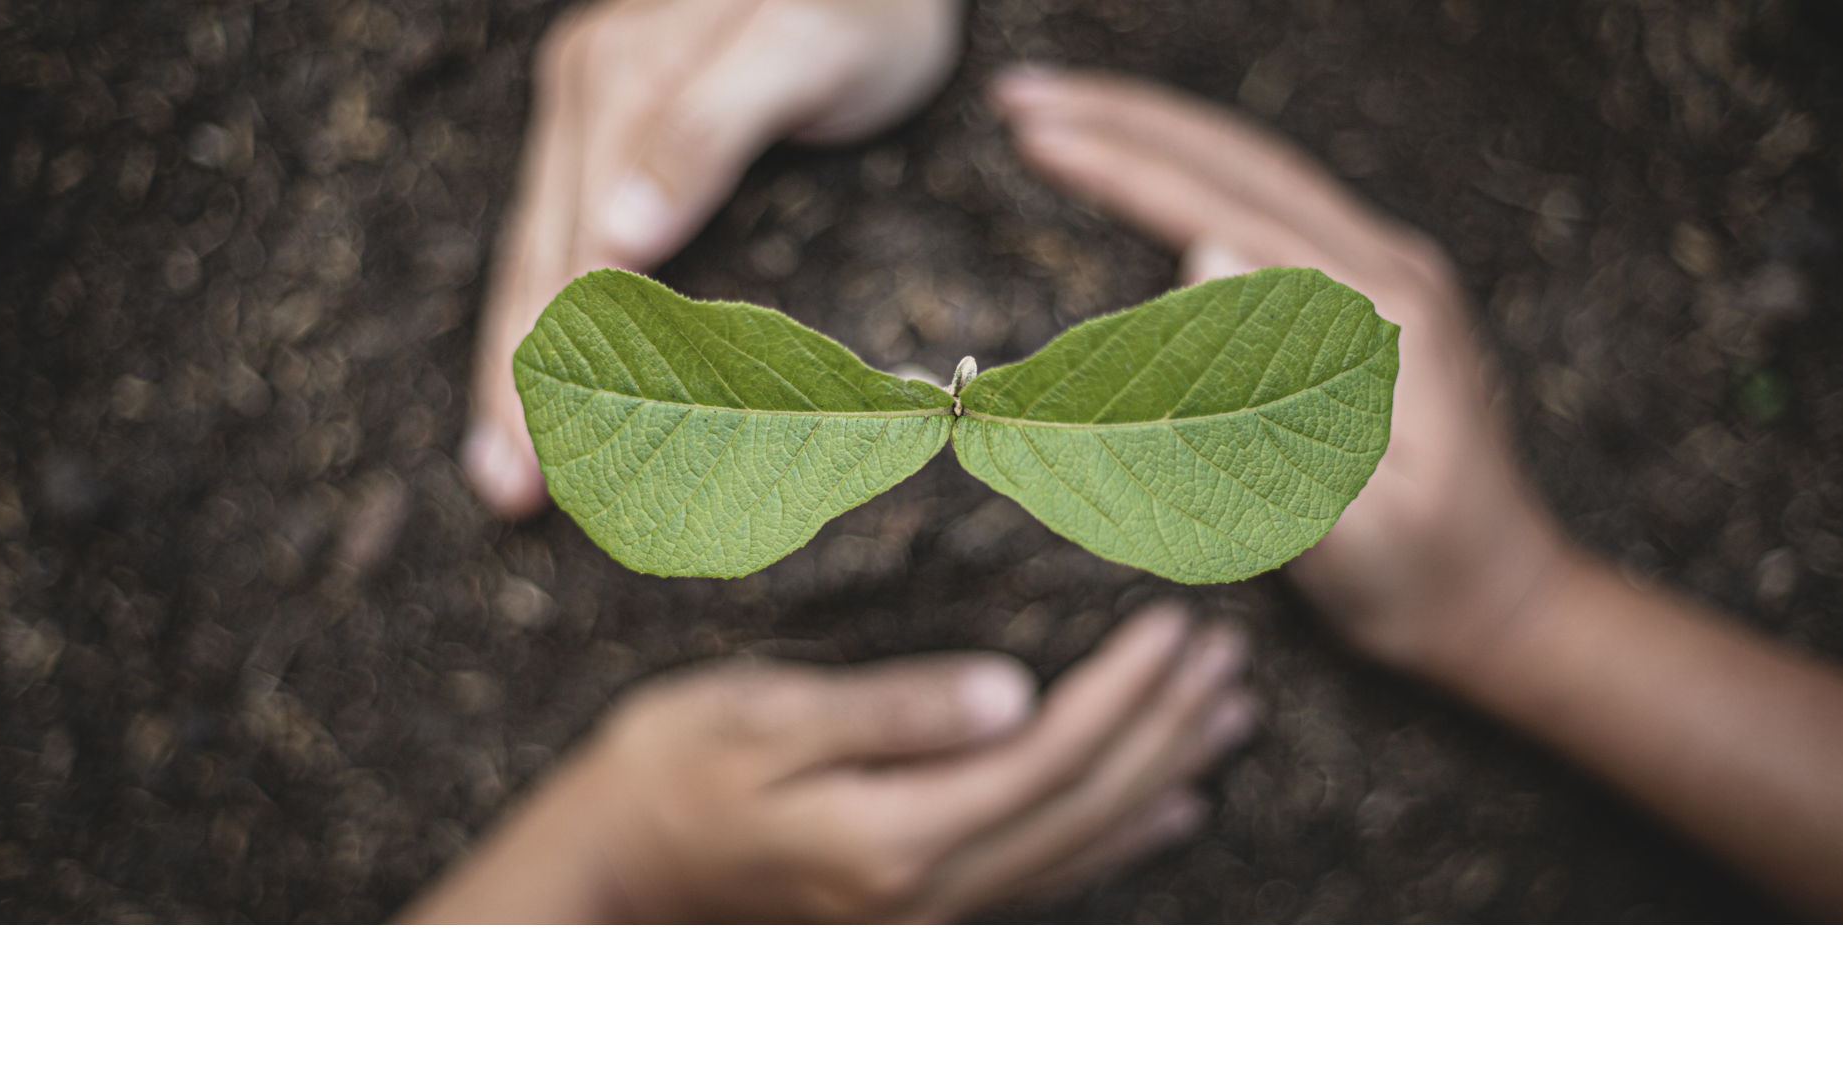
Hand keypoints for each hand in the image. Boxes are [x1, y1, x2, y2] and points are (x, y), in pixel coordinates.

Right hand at [401, 604, 1255, 921]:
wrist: (612, 873)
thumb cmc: (670, 773)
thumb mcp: (762, 722)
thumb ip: (891, 712)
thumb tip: (1014, 693)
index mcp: (899, 830)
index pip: (1052, 753)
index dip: (1126, 690)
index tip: (1180, 623)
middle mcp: (933, 886)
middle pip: (1087, 803)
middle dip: (1168, 726)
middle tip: (1231, 657)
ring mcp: (932, 907)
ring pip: (1083, 841)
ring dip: (1164, 775)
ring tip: (1230, 718)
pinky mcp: (921, 904)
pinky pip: (1051, 874)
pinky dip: (1122, 837)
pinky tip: (1170, 810)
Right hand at [463, 0, 964, 517]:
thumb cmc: (862, 8)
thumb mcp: (802, 53)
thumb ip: (712, 132)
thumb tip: (617, 238)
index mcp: (619, 82)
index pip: (567, 252)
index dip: (545, 361)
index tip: (542, 459)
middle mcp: (585, 91)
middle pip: (535, 262)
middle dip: (516, 384)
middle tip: (510, 494)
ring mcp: (589, 106)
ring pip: (536, 254)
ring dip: (517, 364)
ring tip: (505, 468)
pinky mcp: (609, 123)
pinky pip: (561, 232)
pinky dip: (547, 316)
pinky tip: (537, 376)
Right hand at [991, 68, 1576, 680]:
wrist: (1500, 602)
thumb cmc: (1420, 577)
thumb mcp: (1350, 523)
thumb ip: (1274, 407)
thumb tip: (1206, 256)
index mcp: (1380, 315)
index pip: (1226, 209)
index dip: (1122, 167)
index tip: (1033, 135)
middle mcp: (1385, 271)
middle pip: (1236, 156)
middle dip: (1121, 115)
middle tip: (1017, 92)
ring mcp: (1378, 278)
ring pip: (1249, 170)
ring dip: (1151, 133)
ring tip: (1056, 117)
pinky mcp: (1362, 301)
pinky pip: (1264, 207)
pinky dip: (1188, 175)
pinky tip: (1143, 173)